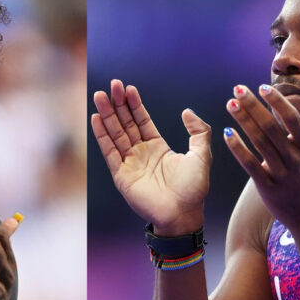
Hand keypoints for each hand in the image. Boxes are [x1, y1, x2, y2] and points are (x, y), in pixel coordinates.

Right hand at [91, 79, 211, 234]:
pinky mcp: (121, 175)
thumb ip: (199, 131)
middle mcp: (140, 153)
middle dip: (118, 104)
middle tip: (112, 85)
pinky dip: (102, 135)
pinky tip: (97, 118)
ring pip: (115, 133)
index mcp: (157, 147)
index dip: (134, 104)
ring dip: (107, 115)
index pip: (141, 120)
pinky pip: (110, 151)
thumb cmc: (194, 189)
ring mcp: (129, 163)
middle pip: (125, 123)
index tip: (128, 88)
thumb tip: (187, 111)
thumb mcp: (202, 155)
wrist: (183, 214)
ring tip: (100, 95)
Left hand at [222, 84, 299, 229]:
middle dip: (254, 106)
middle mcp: (294, 159)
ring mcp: (281, 174)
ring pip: (260, 143)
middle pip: (271, 128)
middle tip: (238, 89)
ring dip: (244, 121)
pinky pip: (251, 166)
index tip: (263, 87)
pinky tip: (227, 133)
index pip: (292, 119)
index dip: (278, 102)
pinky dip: (239, 149)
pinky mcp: (267, 188)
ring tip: (231, 104)